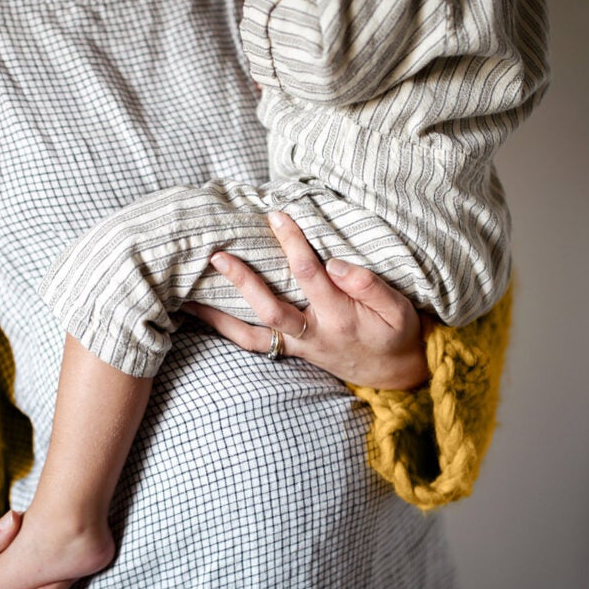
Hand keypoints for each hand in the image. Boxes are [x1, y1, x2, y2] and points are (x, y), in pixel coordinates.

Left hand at [182, 211, 431, 389]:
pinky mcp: (291, 349)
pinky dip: (226, 330)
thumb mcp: (399, 309)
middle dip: (243, 280)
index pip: (310, 274)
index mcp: (339, 316)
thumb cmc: (396, 332)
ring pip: (253, 332)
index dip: (293, 243)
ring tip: (189, 294)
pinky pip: (253, 343)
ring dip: (220, 315)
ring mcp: (299, 344)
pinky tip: (202, 314)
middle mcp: (313, 333)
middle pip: (270, 307)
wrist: (395, 373)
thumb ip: (369, 285)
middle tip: (218, 254)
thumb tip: (336, 262)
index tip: (278, 216)